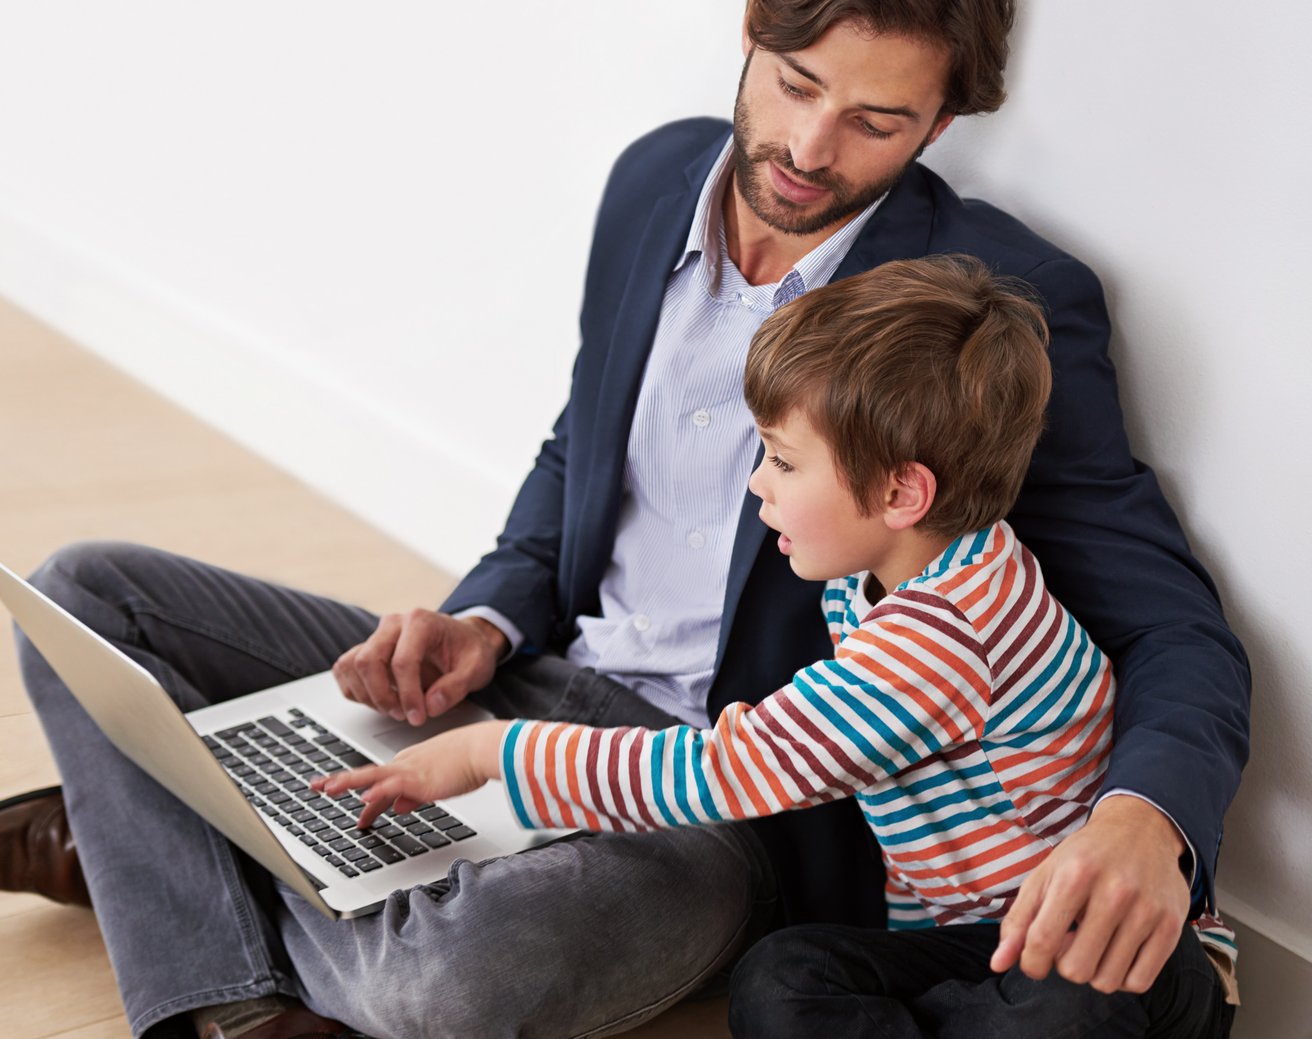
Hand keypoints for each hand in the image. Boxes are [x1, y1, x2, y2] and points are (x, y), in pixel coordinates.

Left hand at [312, 720, 509, 828]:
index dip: (363, 794)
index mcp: (411, 762)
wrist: (485, 748)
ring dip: (347, 783)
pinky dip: (376, 792)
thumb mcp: (439, 781)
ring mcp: (410, 769)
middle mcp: (406, 763)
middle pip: (367, 774)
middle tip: (318, 787)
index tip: (351, 804)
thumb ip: (417, 794)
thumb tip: (399, 807)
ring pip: (371, 776)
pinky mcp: (420, 778)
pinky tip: (363, 799)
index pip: (380, 781)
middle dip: (341, 782)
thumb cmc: (471, 760)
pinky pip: (392, 785)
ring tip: (326, 789)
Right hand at [332, 610, 507, 724]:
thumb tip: (431, 706)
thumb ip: (456, 687)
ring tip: (396, 709)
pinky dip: (357, 691)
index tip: (419, 717)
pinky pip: (345, 671)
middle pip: (367, 661)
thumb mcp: (477, 668)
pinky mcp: (367, 650)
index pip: (402, 661)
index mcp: (420, 622)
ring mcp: (377, 636)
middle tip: (404, 716)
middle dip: (382, 696)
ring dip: (368, 696)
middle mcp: (393, 624)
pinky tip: (382, 701)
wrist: (464, 640)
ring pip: (351, 666)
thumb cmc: (468, 650)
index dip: (407, 695)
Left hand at [992, 796, 1189, 992]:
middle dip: (1064, 965)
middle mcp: (1114, 891)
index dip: (1031, 963)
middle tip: (1069, 943)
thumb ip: (1018, 920)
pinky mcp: (1171, 926)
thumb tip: (998, 964)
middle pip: (1076, 969)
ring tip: (1093, 944)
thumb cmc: (1084, 857)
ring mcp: (1146, 910)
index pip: (1042, 941)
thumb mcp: (1045, 876)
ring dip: (1093, 971)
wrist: (1140, 831)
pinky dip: (1121, 977)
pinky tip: (1115, 954)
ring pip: (1107, 981)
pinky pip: (1139, 982)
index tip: (1034, 963)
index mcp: (1074, 874)